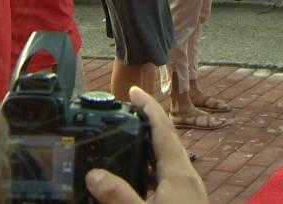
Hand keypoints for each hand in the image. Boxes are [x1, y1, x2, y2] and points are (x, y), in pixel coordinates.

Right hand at [86, 86, 207, 203]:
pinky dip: (151, 166)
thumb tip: (94, 175)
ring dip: (148, 146)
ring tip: (127, 139)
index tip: (134, 90)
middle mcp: (187, 176)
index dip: (149, 106)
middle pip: (167, 139)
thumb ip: (118, 195)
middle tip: (126, 111)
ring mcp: (188, 188)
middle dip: (147, 122)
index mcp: (179, 173)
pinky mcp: (186, 199)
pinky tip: (138, 175)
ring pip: (167, 158)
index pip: (164, 129)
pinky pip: (167, 174)